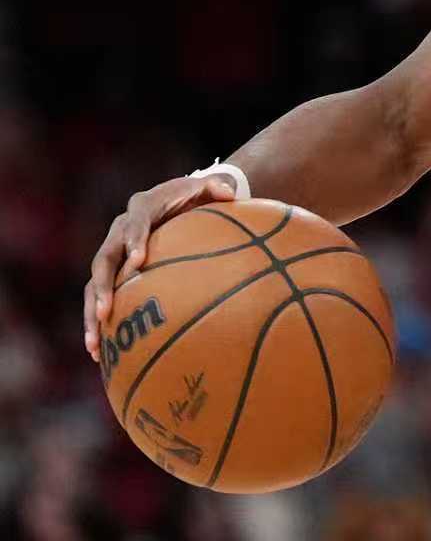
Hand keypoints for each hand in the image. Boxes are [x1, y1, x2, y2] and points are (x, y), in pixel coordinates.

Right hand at [84, 173, 236, 362]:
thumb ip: (218, 188)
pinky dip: (99, 322)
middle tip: (105, 312)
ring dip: (92, 313)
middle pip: (103, 260)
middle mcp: (119, 230)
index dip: (134, 240)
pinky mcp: (115, 270)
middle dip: (103, 287)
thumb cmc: (198, 195)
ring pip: (95, 284)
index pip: (134, 224)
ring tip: (94, 345)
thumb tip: (229, 194)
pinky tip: (99, 353)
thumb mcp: (210, 188)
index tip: (138, 261)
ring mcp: (114, 251)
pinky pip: (102, 296)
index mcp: (141, 208)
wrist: (179, 198)